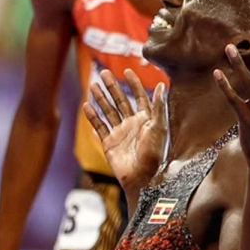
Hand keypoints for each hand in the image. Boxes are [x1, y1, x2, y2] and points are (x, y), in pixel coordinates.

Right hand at [83, 69, 166, 193]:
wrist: (142, 178)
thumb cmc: (154, 154)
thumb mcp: (159, 127)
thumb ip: (159, 106)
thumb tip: (163, 84)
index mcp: (146, 119)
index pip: (140, 96)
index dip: (134, 84)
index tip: (127, 70)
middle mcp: (133, 124)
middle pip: (121, 101)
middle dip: (113, 87)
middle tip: (104, 73)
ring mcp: (120, 133)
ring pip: (108, 111)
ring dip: (101, 98)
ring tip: (93, 85)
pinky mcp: (109, 143)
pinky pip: (99, 127)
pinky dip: (93, 117)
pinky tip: (87, 106)